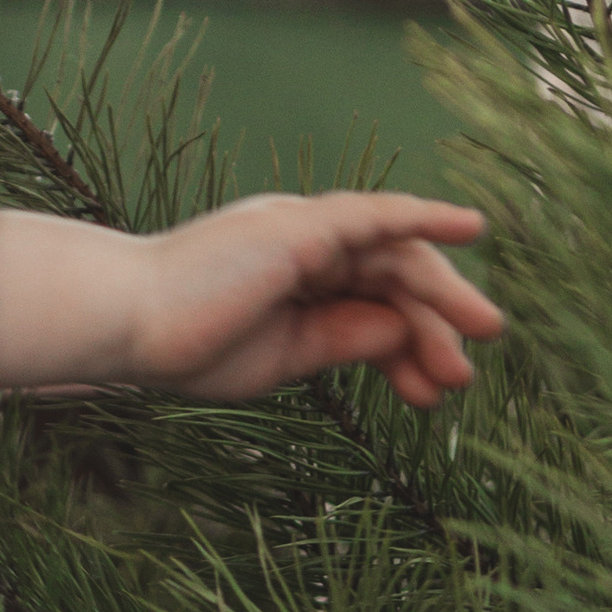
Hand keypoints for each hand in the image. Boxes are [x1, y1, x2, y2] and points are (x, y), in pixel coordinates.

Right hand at [0, 192, 500, 409]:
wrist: (128, 329)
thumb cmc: (187, 346)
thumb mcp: (287, 356)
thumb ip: (345, 341)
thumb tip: (405, 335)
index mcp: (295, 276)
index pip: (374, 301)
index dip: (411, 347)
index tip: (430, 397)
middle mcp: (305, 243)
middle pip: (394, 277)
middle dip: (434, 327)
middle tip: (461, 381)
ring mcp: (303, 229)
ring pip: (396, 252)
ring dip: (443, 293)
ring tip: (482, 334)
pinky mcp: (301, 226)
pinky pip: (378, 214)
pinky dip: (426, 216)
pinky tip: (471, 228)